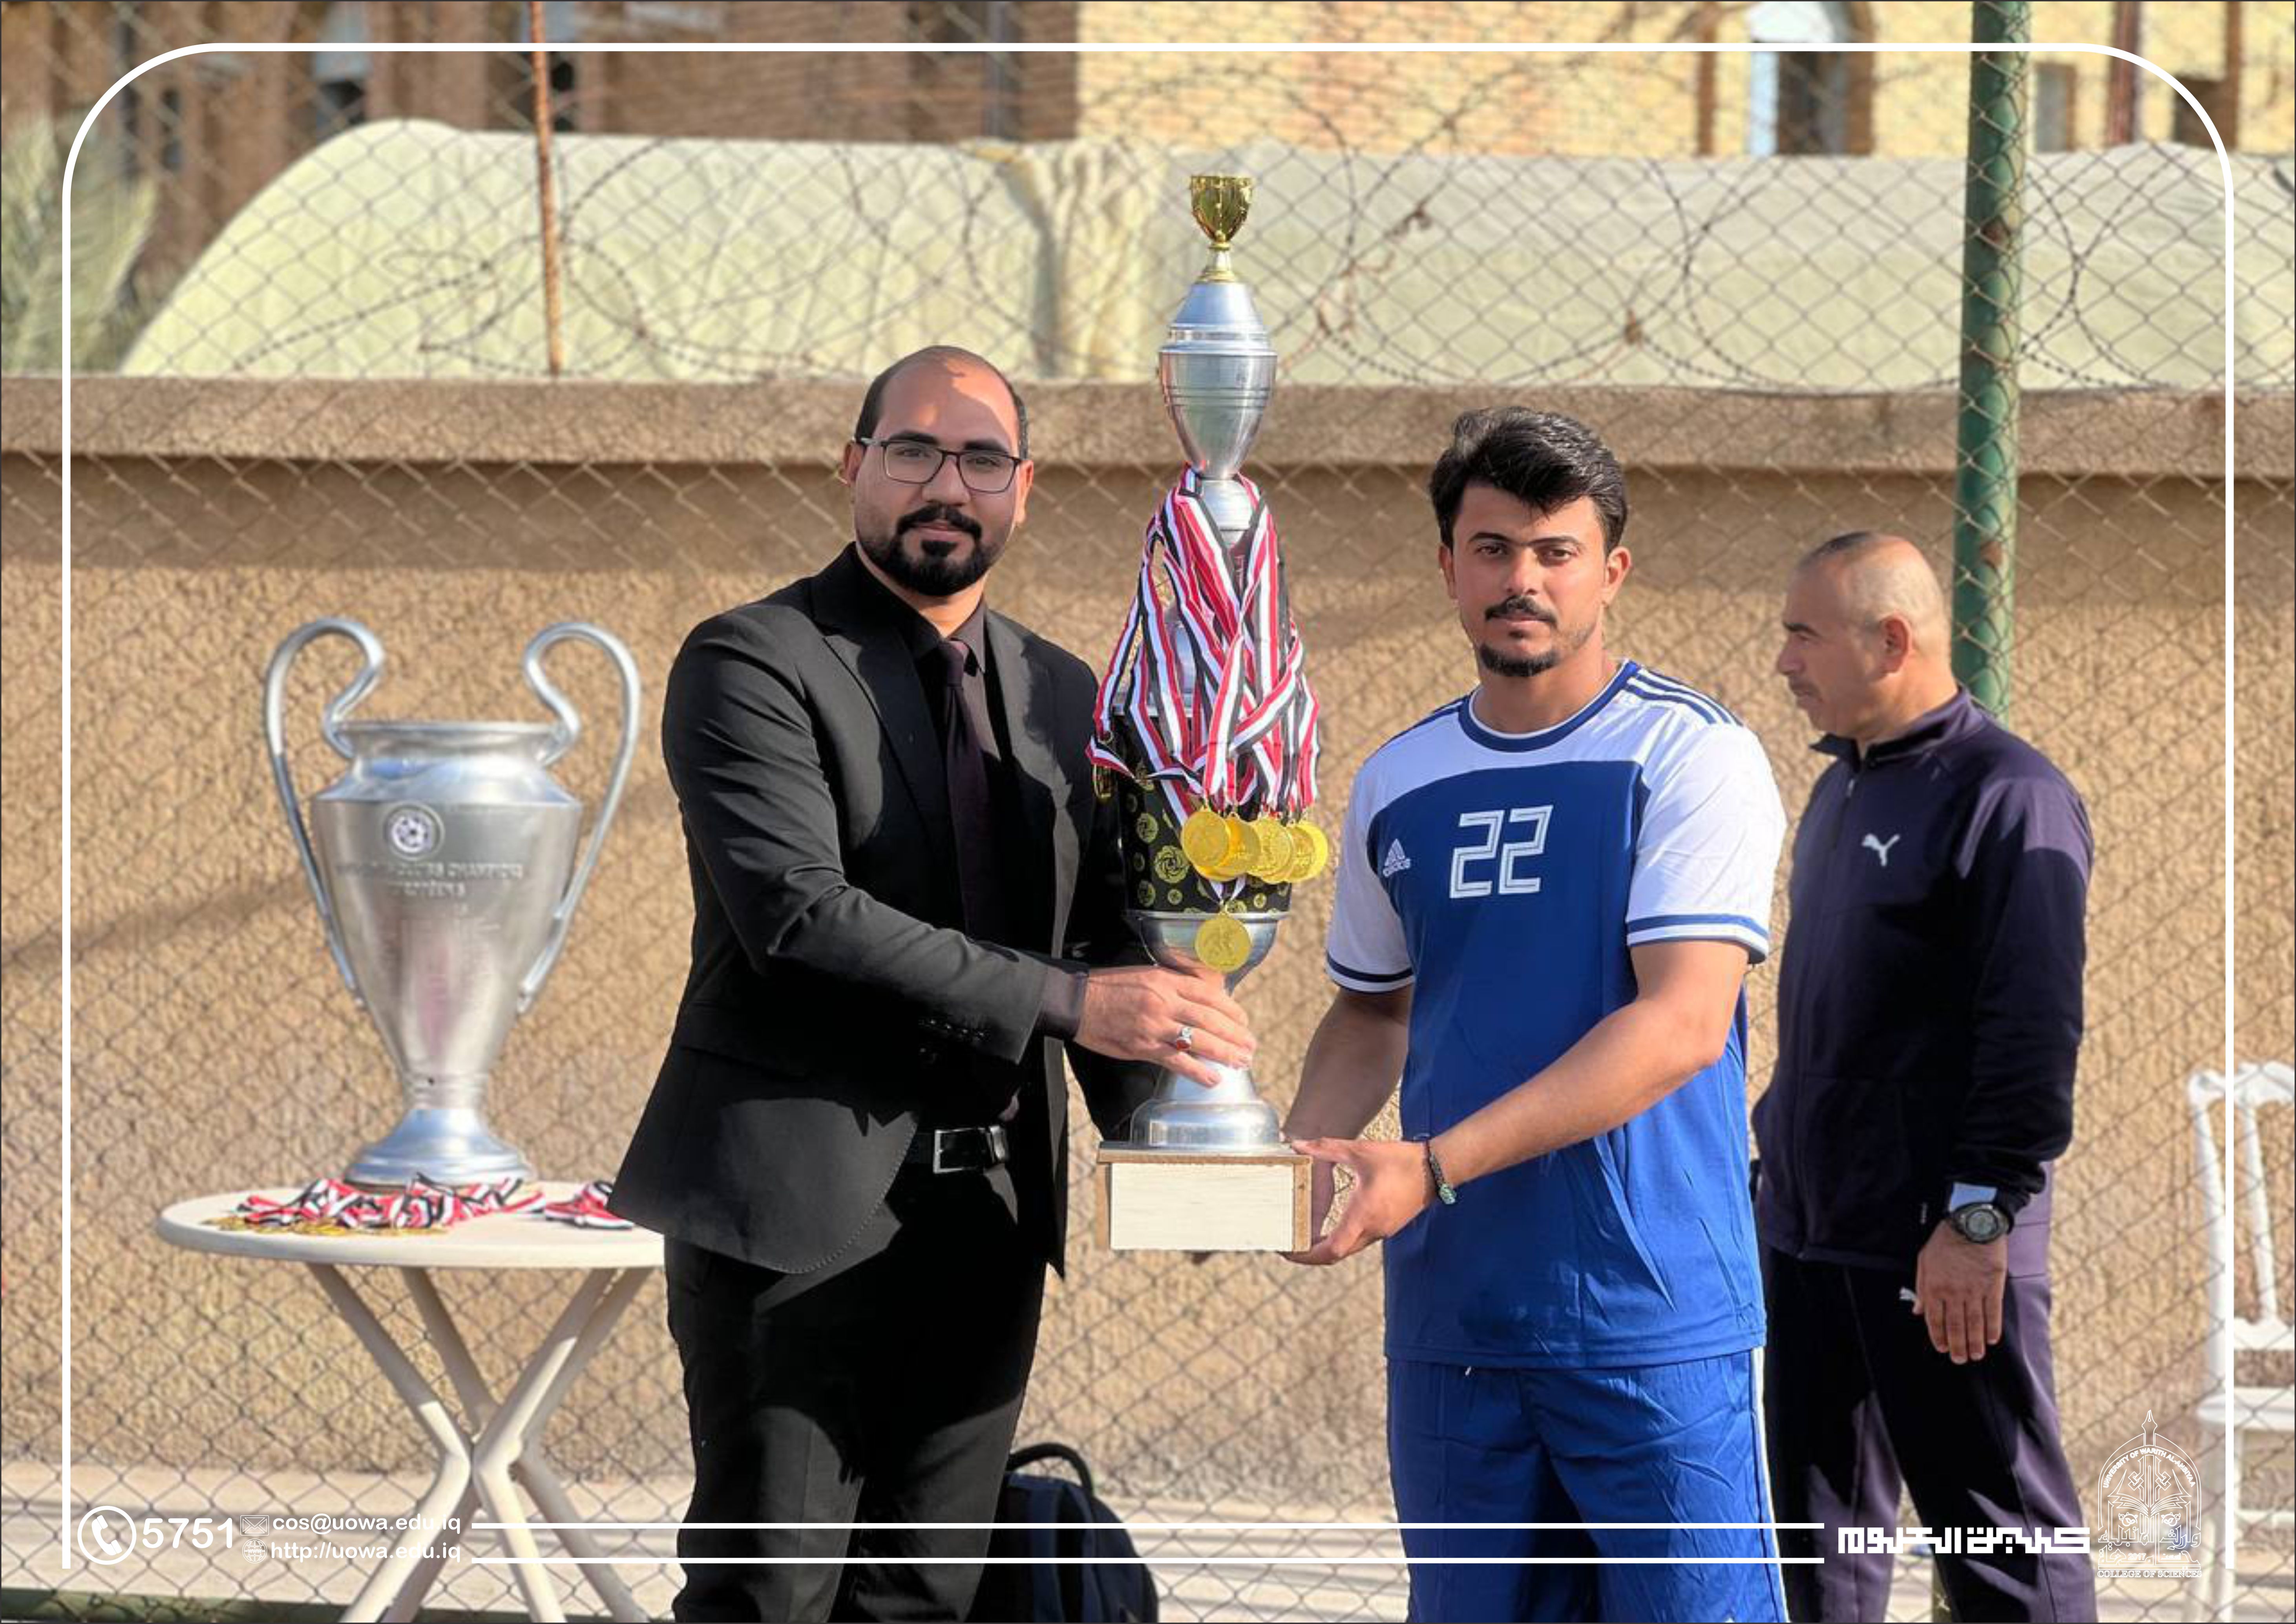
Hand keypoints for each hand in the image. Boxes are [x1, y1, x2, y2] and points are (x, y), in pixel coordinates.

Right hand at [1074, 964, 1253, 1089]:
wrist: (1077, 1001)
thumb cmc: (1110, 987)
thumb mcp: (1145, 975)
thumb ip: (1173, 985)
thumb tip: (1203, 995)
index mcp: (1166, 981)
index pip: (1209, 995)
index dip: (1232, 1009)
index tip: (1244, 1020)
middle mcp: (1164, 1001)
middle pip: (1210, 1019)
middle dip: (1235, 1034)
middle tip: (1251, 1046)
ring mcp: (1154, 1025)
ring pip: (1199, 1040)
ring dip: (1224, 1053)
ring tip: (1241, 1061)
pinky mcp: (1143, 1046)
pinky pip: (1176, 1061)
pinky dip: (1197, 1071)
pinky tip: (1213, 1079)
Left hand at [1282, 1137, 1429, 1264]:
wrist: (1436, 1168)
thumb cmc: (1400, 1159)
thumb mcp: (1360, 1151)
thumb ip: (1327, 1148)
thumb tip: (1298, 1144)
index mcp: (1363, 1214)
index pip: (1331, 1249)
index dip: (1306, 1254)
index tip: (1288, 1250)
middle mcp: (1373, 1229)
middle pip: (1335, 1256)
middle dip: (1310, 1255)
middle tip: (1289, 1247)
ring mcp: (1382, 1231)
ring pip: (1347, 1250)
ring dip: (1325, 1249)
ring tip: (1303, 1238)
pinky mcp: (1387, 1227)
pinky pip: (1358, 1242)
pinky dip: (1340, 1240)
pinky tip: (1329, 1230)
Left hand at [1911, 1220, 2007, 1363]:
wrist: (1971, 1223)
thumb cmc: (1945, 1241)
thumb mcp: (1924, 1261)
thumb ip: (1921, 1288)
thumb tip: (1918, 1311)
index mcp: (1934, 1287)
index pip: (1935, 1320)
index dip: (1938, 1337)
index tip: (1943, 1349)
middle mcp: (1954, 1293)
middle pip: (1955, 1326)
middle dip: (1958, 1346)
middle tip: (1960, 1360)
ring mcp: (1975, 1291)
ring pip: (1974, 1324)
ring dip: (1975, 1343)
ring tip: (1976, 1356)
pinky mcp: (1993, 1287)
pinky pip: (1993, 1313)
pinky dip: (1992, 1328)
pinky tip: (1991, 1340)